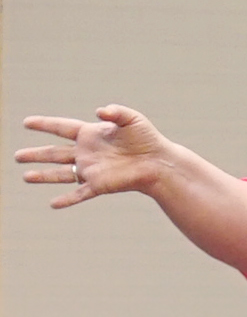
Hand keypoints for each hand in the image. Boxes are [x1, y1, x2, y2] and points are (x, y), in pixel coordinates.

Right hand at [17, 106, 171, 208]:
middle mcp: (86, 153)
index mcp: (90, 135)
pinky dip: (67, 199)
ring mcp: (91, 170)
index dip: (44, 125)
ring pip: (61, 174)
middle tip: (17, 156)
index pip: (61, 127)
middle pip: (55, 153)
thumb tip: (100, 111)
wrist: (159, 162)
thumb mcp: (131, 119)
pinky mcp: (99, 185)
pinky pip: (79, 193)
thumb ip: (115, 112)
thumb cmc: (147, 138)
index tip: (26, 123)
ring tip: (25, 177)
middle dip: (36, 154)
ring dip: (43, 175)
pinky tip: (53, 204)